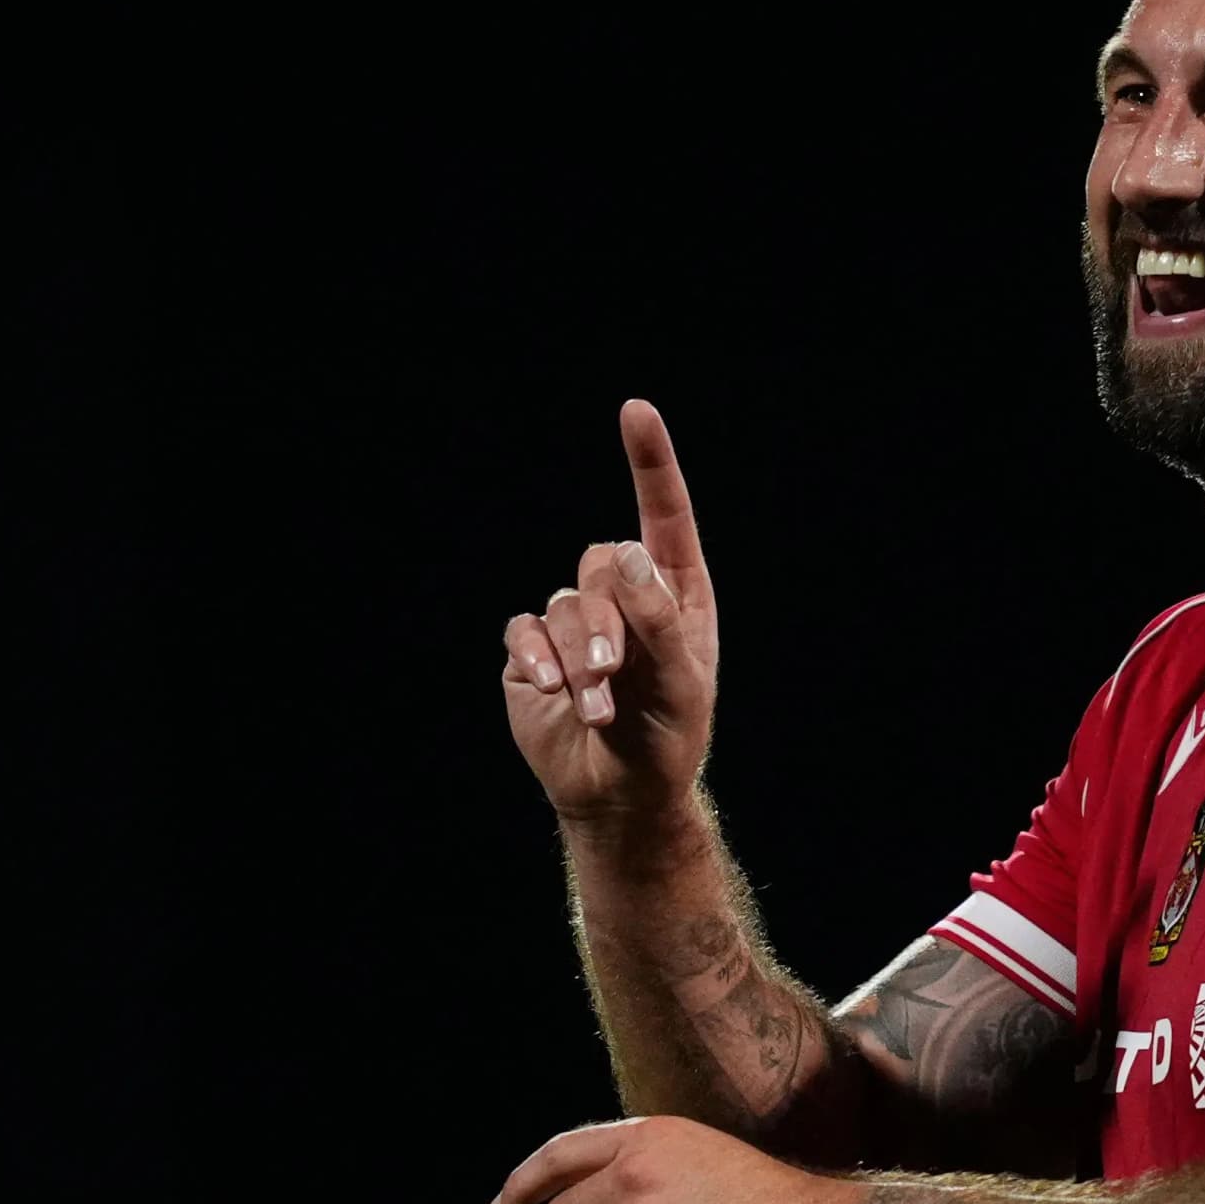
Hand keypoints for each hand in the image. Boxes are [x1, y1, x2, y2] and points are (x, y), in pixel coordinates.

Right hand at [499, 401, 722, 827]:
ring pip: (562, 604)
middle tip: (613, 673)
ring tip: (593, 707)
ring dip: (576, 657)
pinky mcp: (533, 652)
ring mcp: (574, 623)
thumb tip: (624, 552)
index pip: (662, 513)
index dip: (649, 461)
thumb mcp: (681, 681)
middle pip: (599, 562)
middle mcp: (623, 596)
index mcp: (673, 591)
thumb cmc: (667, 736)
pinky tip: (554, 694)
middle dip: (605, 618)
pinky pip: (523, 630)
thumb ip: (658, 617)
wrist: (620, 793)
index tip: (635, 410)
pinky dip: (537, 659)